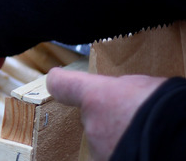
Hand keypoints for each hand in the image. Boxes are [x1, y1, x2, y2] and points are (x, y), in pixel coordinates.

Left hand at [46, 67, 165, 160]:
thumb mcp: (145, 87)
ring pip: (104, 140)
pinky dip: (127, 153)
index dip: (62, 82)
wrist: (182, 140)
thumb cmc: (169, 108)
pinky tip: (146, 148)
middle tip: (135, 117)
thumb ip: (121, 89)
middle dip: (108, 117)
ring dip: (119, 138)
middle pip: (91, 117)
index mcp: (97, 96)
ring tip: (146, 135)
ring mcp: (100, 150)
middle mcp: (92, 125)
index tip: (59, 79)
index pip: (62, 84)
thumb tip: (118, 94)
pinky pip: (114, 154)